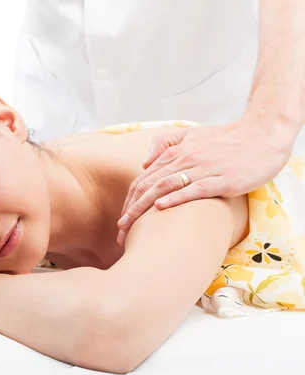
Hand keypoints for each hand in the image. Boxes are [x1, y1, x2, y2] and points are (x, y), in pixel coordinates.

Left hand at [117, 118, 295, 244]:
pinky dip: (176, 198)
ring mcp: (203, 169)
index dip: (129, 200)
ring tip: (129, 226)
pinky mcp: (222, 179)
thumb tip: (144, 163)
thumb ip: (165, 143)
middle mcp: (184, 160)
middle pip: (148, 185)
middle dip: (130, 209)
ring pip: (165, 187)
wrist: (263, 135)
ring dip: (143, 208)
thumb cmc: (227, 139)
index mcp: (175, 153)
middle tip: (119, 230)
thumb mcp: (192, 135)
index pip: (143, 179)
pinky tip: (160, 208)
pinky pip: (194, 189)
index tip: (121, 221)